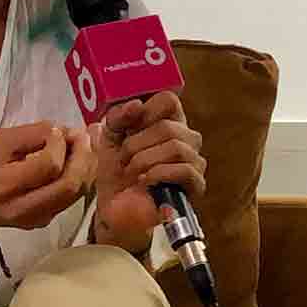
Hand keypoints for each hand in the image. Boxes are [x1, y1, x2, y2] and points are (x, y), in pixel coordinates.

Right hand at [0, 122, 95, 232]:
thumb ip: (32, 134)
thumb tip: (64, 131)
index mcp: (5, 186)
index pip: (48, 166)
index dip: (61, 145)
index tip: (60, 130)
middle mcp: (23, 209)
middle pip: (70, 185)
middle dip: (84, 157)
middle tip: (85, 135)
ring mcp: (35, 220)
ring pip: (76, 194)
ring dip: (86, 167)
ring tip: (84, 145)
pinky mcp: (42, 222)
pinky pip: (70, 200)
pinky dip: (79, 178)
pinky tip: (77, 161)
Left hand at [93, 91, 207, 250]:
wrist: (116, 206)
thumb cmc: (117, 171)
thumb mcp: (109, 138)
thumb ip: (118, 117)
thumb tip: (136, 105)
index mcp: (169, 121)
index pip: (169, 100)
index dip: (146, 111)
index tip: (129, 128)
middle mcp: (186, 138)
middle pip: (169, 126)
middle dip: (137, 144)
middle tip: (124, 159)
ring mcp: (194, 161)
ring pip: (177, 147)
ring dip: (145, 160)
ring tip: (132, 172)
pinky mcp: (196, 184)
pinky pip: (185, 170)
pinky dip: (158, 174)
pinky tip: (145, 181)